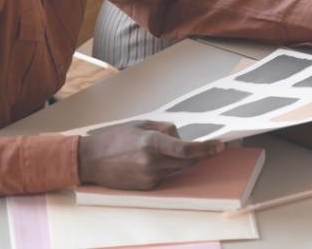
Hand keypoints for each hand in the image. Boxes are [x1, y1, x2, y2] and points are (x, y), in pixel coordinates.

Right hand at [77, 121, 222, 189]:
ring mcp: (149, 176)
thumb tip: (182, 137)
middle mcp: (152, 162)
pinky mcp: (146, 187)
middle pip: (187, 161)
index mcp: (152, 143)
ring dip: (182, 160)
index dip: (206, 149)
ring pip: (178, 169)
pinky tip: (156, 160)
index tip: (220, 146)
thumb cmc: (115, 138)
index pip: (187, 149)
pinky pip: (166, 176)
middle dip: (200, 154)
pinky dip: (168, 168)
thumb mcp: (142, 125)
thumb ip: (165, 130)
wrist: (91, 160)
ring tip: (168, 150)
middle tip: (211, 147)